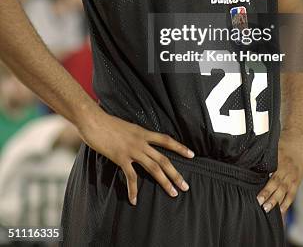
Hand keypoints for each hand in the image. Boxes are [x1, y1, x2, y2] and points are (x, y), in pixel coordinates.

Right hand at [78, 107, 194, 204]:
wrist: (94, 120)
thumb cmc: (107, 122)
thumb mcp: (126, 126)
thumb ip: (134, 135)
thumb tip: (138, 140)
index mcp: (143, 132)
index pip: (166, 140)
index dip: (180, 147)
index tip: (192, 154)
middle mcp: (141, 141)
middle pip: (164, 159)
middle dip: (176, 173)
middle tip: (185, 186)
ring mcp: (132, 150)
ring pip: (154, 168)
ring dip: (165, 182)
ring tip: (173, 193)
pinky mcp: (120, 157)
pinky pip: (131, 176)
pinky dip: (133, 190)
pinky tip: (134, 200)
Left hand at [256, 129, 302, 214]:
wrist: (297, 141)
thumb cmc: (281, 144)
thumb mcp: (272, 148)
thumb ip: (264, 158)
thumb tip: (248, 165)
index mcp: (280, 162)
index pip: (272, 177)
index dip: (266, 188)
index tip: (258, 196)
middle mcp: (287, 170)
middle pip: (278, 185)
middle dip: (269, 196)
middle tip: (261, 205)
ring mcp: (293, 176)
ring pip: (285, 191)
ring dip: (277, 201)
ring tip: (268, 209)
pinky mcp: (297, 181)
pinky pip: (292, 194)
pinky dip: (287, 203)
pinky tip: (281, 211)